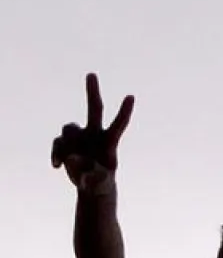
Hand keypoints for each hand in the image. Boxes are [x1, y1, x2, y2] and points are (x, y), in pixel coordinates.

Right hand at [50, 74, 133, 192]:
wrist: (91, 184)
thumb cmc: (101, 183)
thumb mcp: (100, 183)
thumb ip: (90, 175)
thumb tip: (74, 158)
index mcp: (110, 142)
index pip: (119, 125)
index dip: (124, 112)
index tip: (131, 96)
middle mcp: (96, 134)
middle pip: (94, 108)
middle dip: (93, 91)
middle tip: (91, 73)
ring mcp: (81, 136)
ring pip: (69, 128)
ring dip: (65, 143)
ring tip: (68, 162)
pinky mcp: (67, 143)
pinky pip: (57, 142)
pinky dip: (55, 154)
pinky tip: (57, 166)